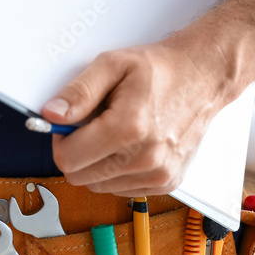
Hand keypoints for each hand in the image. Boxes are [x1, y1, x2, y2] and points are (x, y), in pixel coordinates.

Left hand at [42, 40, 235, 196]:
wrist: (203, 77)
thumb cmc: (160, 70)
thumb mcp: (112, 65)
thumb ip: (78, 92)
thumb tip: (51, 115)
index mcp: (128, 128)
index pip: (68, 160)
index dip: (60, 142)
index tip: (68, 127)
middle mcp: (145, 158)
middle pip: (80, 177)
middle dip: (78, 153)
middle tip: (93, 127)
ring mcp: (159, 174)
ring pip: (99, 186)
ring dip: (98, 164)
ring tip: (117, 134)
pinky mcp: (167, 182)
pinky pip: (121, 189)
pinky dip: (117, 171)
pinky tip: (130, 147)